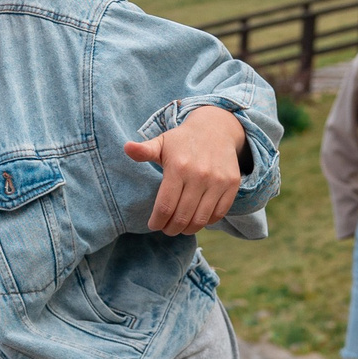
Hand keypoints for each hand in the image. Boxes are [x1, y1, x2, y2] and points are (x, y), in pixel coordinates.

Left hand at [123, 105, 245, 235]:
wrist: (216, 129)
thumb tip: (126, 148)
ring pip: (201, 219)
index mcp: (178, 167)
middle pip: (182, 217)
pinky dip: (207, 222)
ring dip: (188, 229)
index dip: (157, 222)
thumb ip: (144, 150)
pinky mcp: (231, 185)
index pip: (165, 207)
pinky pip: (218, 214)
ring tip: (181, 227)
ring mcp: (218, 181)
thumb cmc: (182, 141)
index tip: (153, 224)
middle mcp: (199, 175)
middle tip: (166, 229)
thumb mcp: (162, 142)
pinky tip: (197, 219)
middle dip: (171, 229)